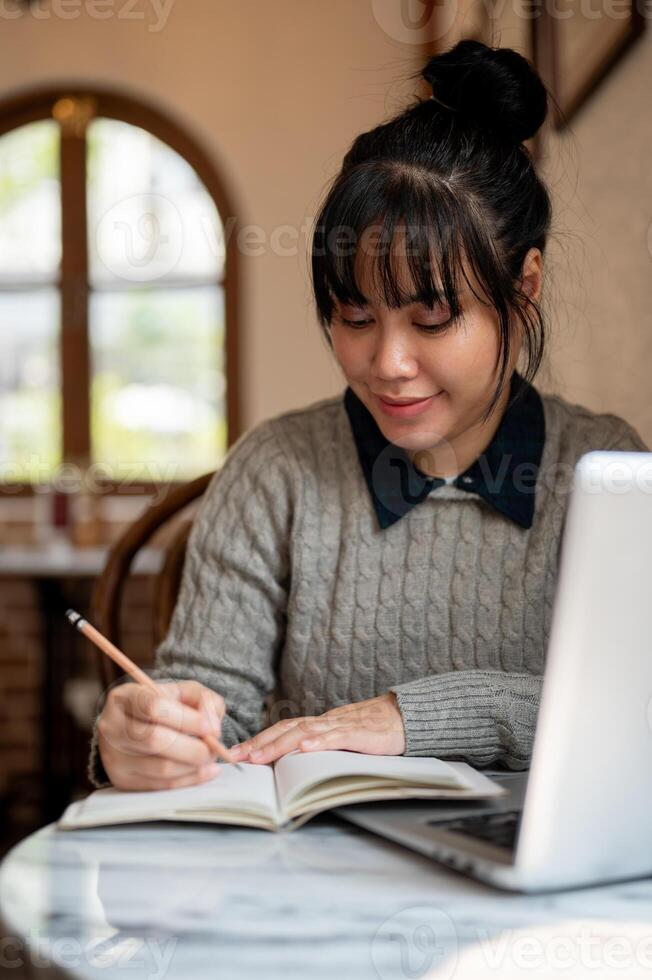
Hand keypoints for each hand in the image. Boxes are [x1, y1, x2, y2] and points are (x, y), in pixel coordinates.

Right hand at [97, 678, 231, 790]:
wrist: (133, 727)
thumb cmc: (163, 707)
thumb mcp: (182, 692)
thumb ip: (203, 699)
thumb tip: (212, 726)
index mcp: (125, 697)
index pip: (153, 706)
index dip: (187, 718)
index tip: (209, 726)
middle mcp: (112, 726)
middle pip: (155, 740)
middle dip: (193, 747)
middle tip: (214, 748)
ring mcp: (114, 756)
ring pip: (161, 767)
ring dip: (194, 766)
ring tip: (210, 758)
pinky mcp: (123, 780)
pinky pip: (161, 786)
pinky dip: (189, 780)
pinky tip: (204, 770)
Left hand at [229, 693, 405, 764]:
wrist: (404, 717)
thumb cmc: (372, 732)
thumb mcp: (341, 741)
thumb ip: (319, 748)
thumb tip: (291, 765)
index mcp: (319, 725)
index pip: (282, 730)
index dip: (259, 740)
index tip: (236, 754)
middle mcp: (325, 722)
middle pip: (286, 729)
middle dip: (259, 743)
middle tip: (236, 757)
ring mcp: (342, 725)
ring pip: (305, 732)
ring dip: (280, 744)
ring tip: (259, 757)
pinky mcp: (361, 732)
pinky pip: (338, 736)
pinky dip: (320, 742)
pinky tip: (306, 749)